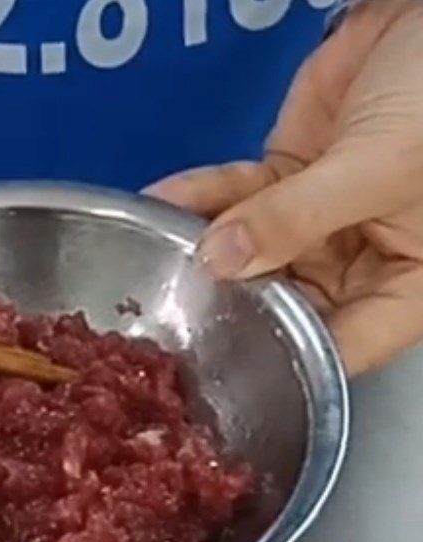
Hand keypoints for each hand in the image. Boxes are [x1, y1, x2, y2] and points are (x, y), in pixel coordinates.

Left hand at [147, 0, 422, 374]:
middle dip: (227, 305)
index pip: (338, 347)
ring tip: (153, 260)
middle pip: (282, 306)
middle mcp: (357, 264)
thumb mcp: (378, 165)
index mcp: (403, 285)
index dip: (283, 362)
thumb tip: (221, 262)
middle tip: (167, 314)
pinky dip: (199, 198)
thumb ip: (298, 217)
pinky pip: (235, 197)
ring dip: (202, 250)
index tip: (217, 365)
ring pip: (248, 252)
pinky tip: (161, 203)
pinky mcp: (284, 180)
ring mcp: (315, 223)